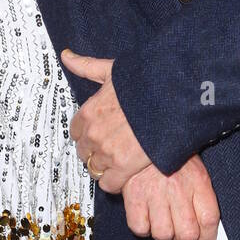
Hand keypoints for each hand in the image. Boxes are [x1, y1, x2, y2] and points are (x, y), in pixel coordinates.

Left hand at [61, 48, 150, 192]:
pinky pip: (109, 184)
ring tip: (121, 161)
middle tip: (113, 148)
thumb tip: (66, 55)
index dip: (88, 134)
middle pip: (84, 153)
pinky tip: (126, 174)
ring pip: (95, 169)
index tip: (100, 134)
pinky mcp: (124, 167)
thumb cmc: (145, 82)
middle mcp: (93, 134)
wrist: (173, 98)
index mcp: (89, 112)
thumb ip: (87, 66)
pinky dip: (115, 182)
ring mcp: (107, 151)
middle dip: (96, 152)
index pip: (76, 133)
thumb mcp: (112, 71)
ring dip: (106, 167)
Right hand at [122, 155, 219, 239]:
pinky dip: (143, 227)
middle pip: (187, 234)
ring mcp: (155, 193)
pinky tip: (146, 216)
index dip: (208, 238)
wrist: (142, 134)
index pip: (209, 219)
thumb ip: (200, 193)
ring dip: (163, 235)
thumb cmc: (169, 153)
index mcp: (198, 179)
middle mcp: (178, 188)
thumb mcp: (193, 165)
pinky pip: (140, 227)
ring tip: (163, 224)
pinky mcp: (134, 195)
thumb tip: (205, 227)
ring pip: (163, 235)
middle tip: (182, 238)